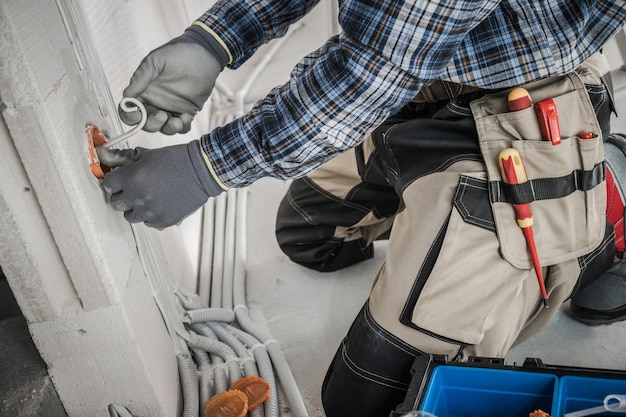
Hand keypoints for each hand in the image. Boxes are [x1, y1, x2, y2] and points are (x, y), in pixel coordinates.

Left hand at [96, 141, 224, 228]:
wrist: (202, 171)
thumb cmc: (177, 160)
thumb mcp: (148, 154)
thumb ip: (124, 158)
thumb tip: (104, 154)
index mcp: (132, 178)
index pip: (108, 185)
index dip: (114, 181)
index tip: (120, 180)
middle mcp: (138, 197)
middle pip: (116, 203)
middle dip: (122, 196)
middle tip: (133, 189)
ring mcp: (151, 211)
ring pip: (130, 216)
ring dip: (135, 208)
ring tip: (147, 198)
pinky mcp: (164, 221)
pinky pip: (148, 223)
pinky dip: (151, 215)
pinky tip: (159, 204)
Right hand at [121, 39, 221, 134]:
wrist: (202, 54)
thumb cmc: (176, 54)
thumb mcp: (155, 61)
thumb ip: (141, 77)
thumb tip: (127, 94)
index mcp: (142, 92)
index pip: (128, 110)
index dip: (129, 116)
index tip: (136, 114)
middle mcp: (154, 103)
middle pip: (146, 123)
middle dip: (151, 124)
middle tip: (161, 115)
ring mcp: (170, 109)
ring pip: (164, 128)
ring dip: (167, 128)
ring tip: (176, 121)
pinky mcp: (187, 112)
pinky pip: (182, 127)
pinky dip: (182, 127)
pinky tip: (185, 117)